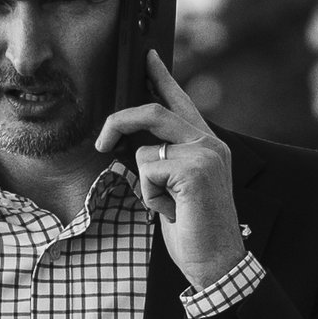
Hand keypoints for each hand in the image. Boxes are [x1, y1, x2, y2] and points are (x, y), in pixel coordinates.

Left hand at [97, 56, 240, 288]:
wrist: (216, 262)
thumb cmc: (194, 230)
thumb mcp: (175, 189)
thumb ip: (164, 160)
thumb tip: (132, 142)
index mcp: (208, 145)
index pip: (181, 101)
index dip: (161, 77)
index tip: (147, 56)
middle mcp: (210, 144)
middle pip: (154, 112)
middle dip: (119, 123)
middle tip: (101, 143)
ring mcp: (205, 155)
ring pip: (146, 149)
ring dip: (146, 185)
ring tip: (169, 205)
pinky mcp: (194, 170)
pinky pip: (148, 171)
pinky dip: (151, 197)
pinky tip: (174, 212)